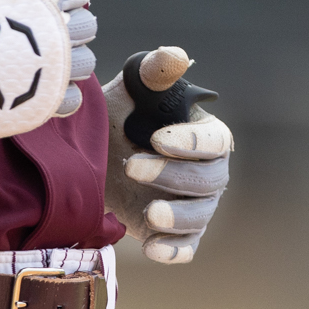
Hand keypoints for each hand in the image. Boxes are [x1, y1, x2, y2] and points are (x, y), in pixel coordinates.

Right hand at [0, 0, 93, 142]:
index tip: (33, 2)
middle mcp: (63, 29)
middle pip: (86, 25)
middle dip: (65, 27)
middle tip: (30, 32)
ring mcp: (57, 69)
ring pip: (82, 62)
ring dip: (64, 61)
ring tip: (28, 61)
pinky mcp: (46, 102)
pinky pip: (72, 98)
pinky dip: (58, 93)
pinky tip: (31, 86)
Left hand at [102, 48, 230, 263]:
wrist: (96, 157)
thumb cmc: (122, 116)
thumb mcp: (133, 91)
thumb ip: (155, 73)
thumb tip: (176, 57)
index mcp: (206, 137)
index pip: (213, 142)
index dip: (189, 143)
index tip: (156, 139)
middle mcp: (209, 174)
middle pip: (208, 182)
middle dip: (171, 177)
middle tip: (132, 167)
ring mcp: (195, 207)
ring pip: (200, 218)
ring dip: (177, 218)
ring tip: (149, 215)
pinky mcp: (176, 235)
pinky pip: (186, 249)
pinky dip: (173, 252)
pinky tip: (152, 248)